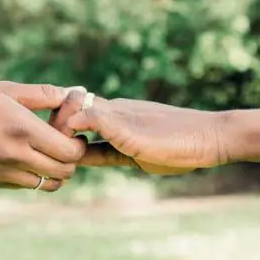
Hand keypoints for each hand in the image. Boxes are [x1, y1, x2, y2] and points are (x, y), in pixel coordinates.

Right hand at [0, 82, 84, 190]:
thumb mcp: (2, 90)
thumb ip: (40, 94)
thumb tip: (71, 94)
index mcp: (20, 127)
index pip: (68, 150)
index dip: (77, 144)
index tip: (72, 132)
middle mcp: (14, 154)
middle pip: (64, 171)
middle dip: (72, 159)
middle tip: (65, 144)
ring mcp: (3, 173)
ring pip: (48, 184)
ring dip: (56, 172)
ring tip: (48, 154)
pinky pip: (27, 186)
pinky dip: (35, 176)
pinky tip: (27, 159)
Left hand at [61, 95, 230, 174]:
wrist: (211, 137)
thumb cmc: (181, 148)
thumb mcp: (134, 154)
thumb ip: (106, 151)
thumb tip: (82, 157)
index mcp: (114, 113)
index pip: (75, 110)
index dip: (58, 124)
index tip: (49, 145)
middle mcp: (113, 108)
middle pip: (68, 103)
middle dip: (52, 122)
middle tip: (47, 150)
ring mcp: (119, 113)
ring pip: (74, 105)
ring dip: (59, 125)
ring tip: (57, 152)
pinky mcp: (125, 125)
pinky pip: (89, 116)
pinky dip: (73, 128)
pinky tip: (70, 149)